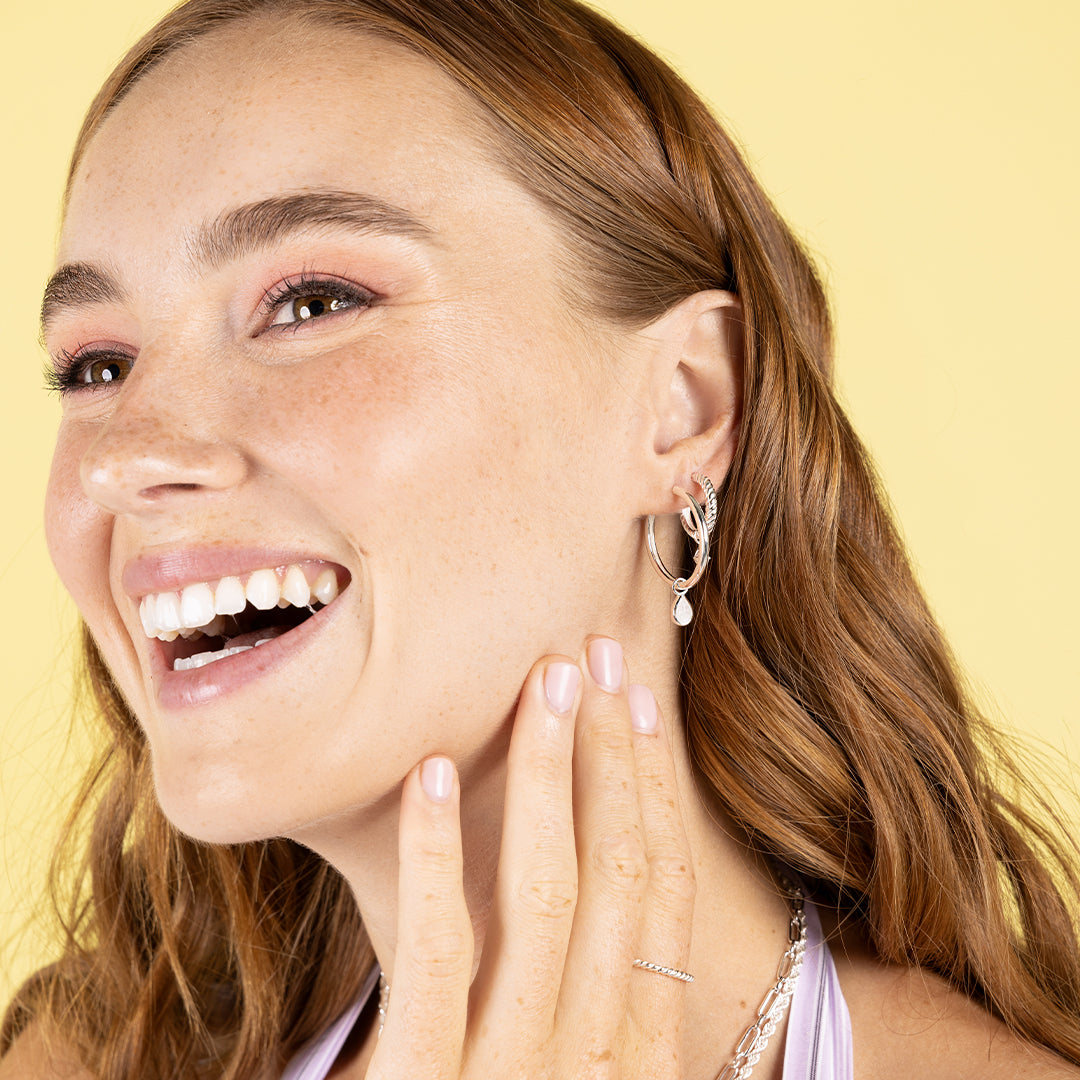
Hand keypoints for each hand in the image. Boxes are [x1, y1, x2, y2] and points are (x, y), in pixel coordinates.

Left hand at [367, 636, 694, 1079]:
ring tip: (544, 682)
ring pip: (546, 892)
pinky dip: (435, 851)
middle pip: (618, 871)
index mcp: (639, 1059)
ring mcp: (513, 1074)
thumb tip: (591, 892)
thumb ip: (587, 1010)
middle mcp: (594, 1060)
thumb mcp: (571, 1078)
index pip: (663, 894)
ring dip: (549, 772)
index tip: (642, 704)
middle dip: (612, 749)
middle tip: (598, 653)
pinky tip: (431, 773)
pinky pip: (436, 948)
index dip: (657, 787)